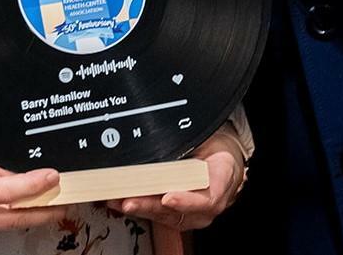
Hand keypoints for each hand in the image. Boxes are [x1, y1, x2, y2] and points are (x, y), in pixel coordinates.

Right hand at [0, 139, 65, 234]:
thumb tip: (17, 176)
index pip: (6, 192)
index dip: (34, 186)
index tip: (55, 178)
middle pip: (10, 219)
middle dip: (40, 213)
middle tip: (65, 204)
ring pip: (0, 225)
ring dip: (25, 216)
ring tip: (49, 204)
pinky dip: (5, 217)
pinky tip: (20, 207)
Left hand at [106, 128, 246, 230]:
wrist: (224, 163)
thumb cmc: (217, 149)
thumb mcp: (210, 136)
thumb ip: (191, 138)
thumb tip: (164, 127)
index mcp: (221, 180)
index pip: (207, 198)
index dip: (186, 200)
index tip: (167, 198)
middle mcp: (207, 204)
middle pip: (179, 211)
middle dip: (150, 206)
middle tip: (130, 200)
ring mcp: (193, 213)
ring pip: (165, 216)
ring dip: (140, 208)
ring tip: (118, 200)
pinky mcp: (178, 215)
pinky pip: (158, 214)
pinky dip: (139, 207)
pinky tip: (120, 201)